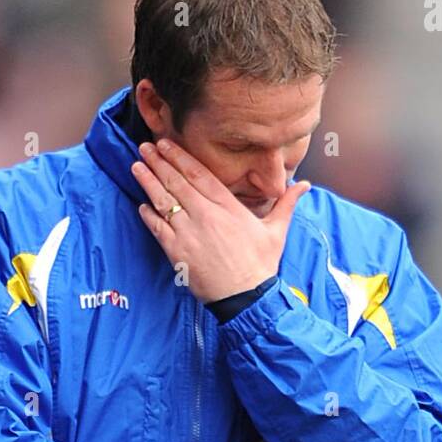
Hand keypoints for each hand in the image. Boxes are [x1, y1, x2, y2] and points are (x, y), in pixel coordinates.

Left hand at [132, 138, 309, 303]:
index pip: (200, 174)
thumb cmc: (260, 265)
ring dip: (148, 182)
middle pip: (178, 182)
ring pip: (164, 201)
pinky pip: (157, 228)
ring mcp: (189, 233)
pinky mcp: (177, 252)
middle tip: (145, 147)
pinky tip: (141, 204)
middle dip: (159, 162)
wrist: (246, 297)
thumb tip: (304, 185)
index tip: (167, 144)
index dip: (181, 156)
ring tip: (137, 166)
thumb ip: (286, 203)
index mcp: (228, 206)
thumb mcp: (277, 231)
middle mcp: (206, 215)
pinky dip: (148, 215)